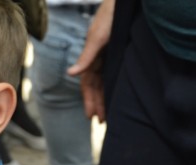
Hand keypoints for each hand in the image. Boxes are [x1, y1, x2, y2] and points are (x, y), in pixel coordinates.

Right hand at [67, 0, 114, 121]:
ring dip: (105, 98)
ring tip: (109, 116)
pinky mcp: (121, 55)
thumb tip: (71, 74)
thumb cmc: (110, 15)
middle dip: (98, 104)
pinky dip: (115, 87)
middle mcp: (101, 59)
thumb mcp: (98, 37)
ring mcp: (111, 57)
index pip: (88, 83)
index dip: (89, 100)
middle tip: (101, 122)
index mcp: (92, 56)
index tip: (91, 116)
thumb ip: (86, 56)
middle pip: (96, 86)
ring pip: (106, 83)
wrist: (125, 3)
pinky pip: (115, 75)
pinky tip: (118, 97)